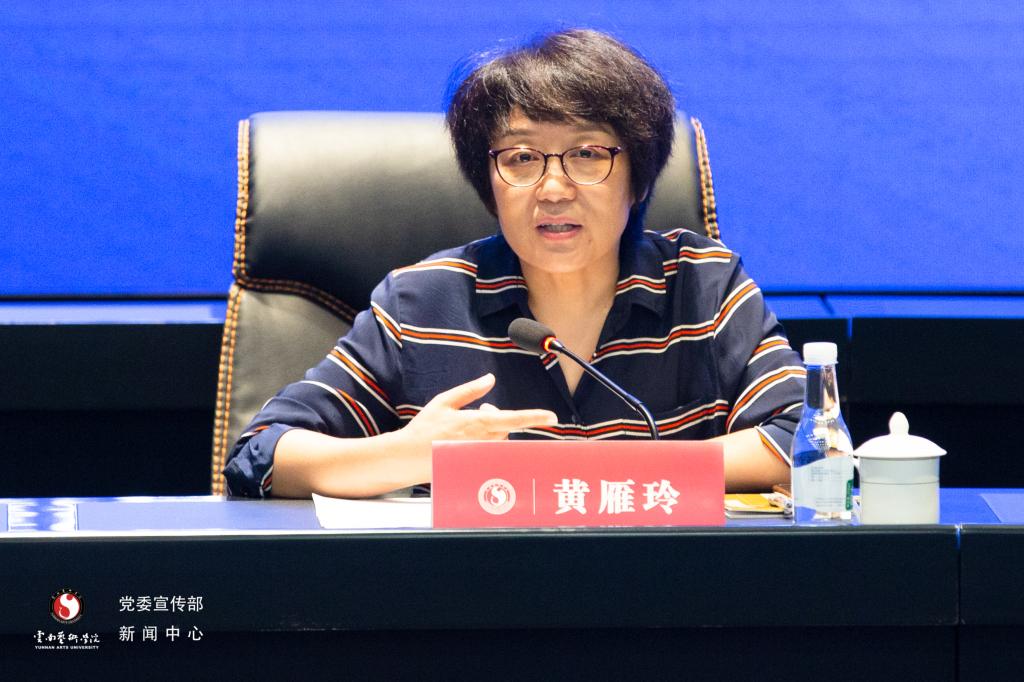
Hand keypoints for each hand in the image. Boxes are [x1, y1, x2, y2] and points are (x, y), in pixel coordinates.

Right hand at [401, 373, 557, 452]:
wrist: (407, 457)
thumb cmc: (424, 428)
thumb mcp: (444, 402)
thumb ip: (470, 390)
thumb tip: (489, 379)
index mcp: (478, 423)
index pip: (514, 418)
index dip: (536, 417)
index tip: (553, 417)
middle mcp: (483, 441)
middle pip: (505, 428)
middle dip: (495, 418)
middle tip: (476, 414)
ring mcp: (480, 456)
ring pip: (498, 441)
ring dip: (488, 433)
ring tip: (463, 432)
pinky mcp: (474, 467)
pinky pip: (488, 453)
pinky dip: (481, 446)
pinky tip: (461, 445)